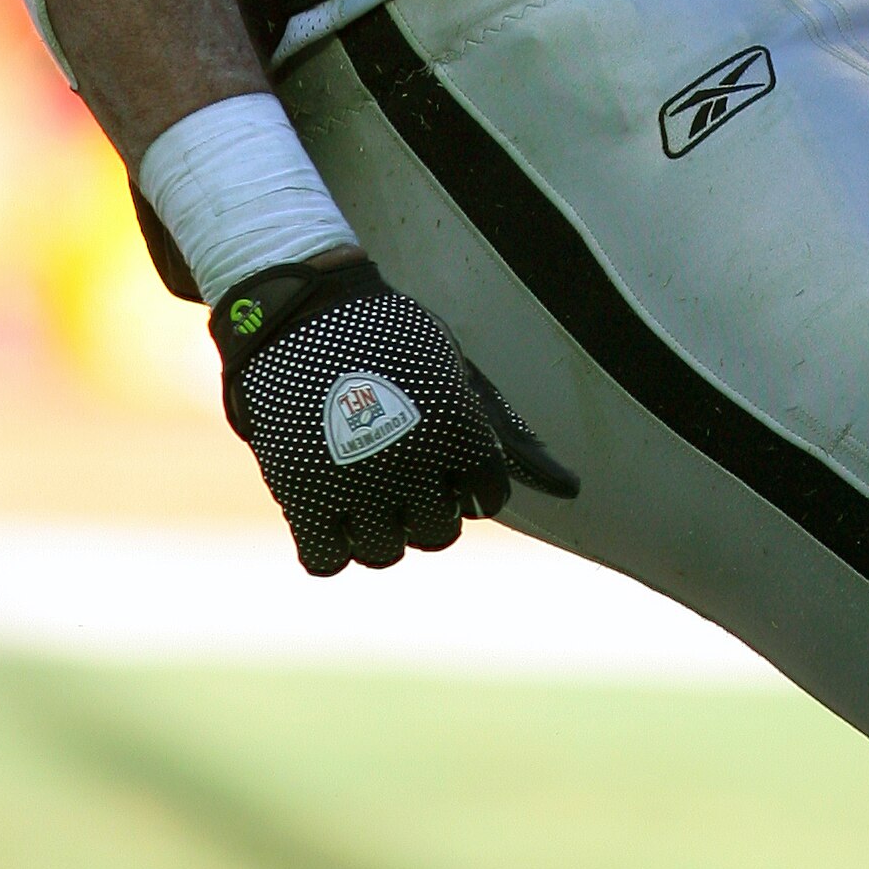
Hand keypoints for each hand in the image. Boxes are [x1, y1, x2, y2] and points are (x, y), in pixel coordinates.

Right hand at [211, 256, 578, 574]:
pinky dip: (330, 543)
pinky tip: (330, 503)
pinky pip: (326, 560)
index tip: (443, 449)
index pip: (487, 497)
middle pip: (437, 533)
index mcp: (455, 425)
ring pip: (384, 552)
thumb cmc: (394, 341)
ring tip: (364, 484)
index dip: (469, 477)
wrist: (302, 308)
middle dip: (425, 506)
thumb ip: (509, 436)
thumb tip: (571, 491)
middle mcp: (409, 460)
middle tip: (400, 466)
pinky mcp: (297, 492)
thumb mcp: (458, 373)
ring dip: (378, 528)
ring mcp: (352, 480)